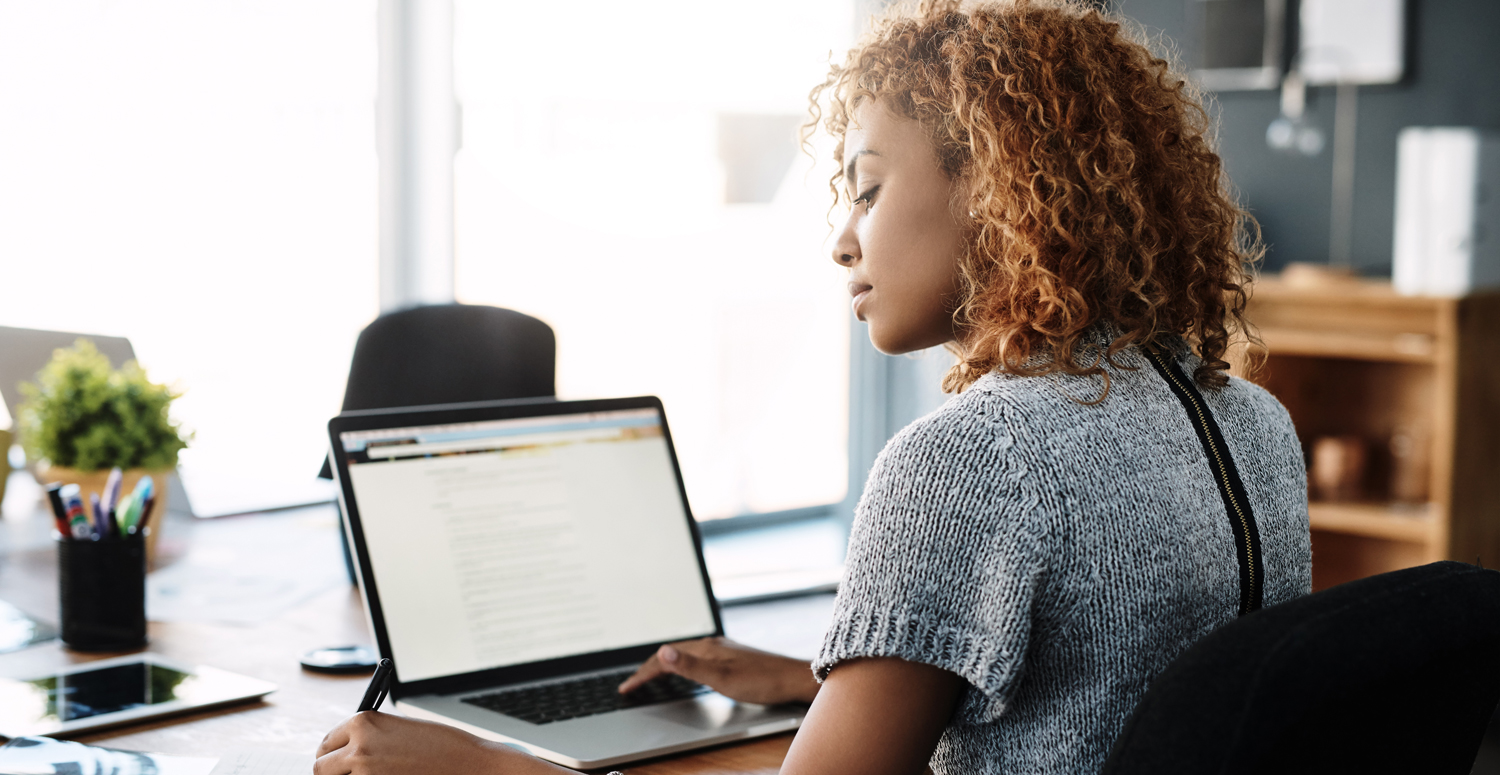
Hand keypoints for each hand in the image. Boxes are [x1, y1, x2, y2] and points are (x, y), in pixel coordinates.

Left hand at [314, 712, 571, 774]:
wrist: (472, 765)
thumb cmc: (444, 747)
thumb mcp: (401, 730)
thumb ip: (371, 737)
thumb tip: (348, 752)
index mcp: (364, 723)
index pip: (326, 743)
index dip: (332, 754)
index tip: (337, 761)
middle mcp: (359, 747)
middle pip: (321, 767)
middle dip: (332, 773)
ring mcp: (365, 773)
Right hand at [617, 637, 818, 704]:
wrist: (792, 679)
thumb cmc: (761, 681)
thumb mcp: (722, 678)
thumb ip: (690, 667)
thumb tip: (662, 652)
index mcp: (705, 648)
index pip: (664, 659)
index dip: (642, 674)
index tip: (626, 689)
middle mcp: (712, 645)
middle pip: (671, 655)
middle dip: (648, 669)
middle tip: (631, 684)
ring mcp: (722, 650)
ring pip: (683, 656)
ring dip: (663, 667)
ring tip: (650, 678)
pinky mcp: (730, 657)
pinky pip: (695, 659)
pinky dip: (680, 667)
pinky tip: (686, 674)